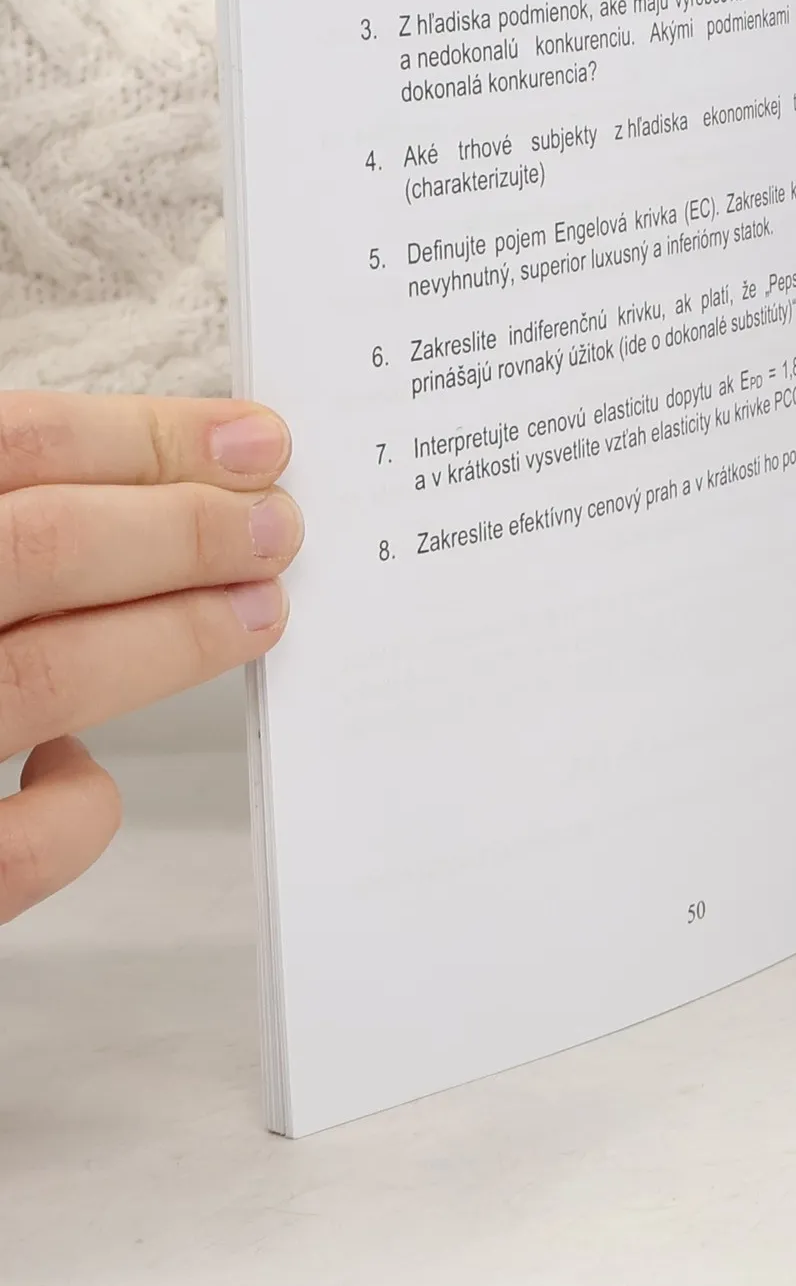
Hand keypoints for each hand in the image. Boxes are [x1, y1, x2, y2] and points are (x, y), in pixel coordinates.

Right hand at [0, 393, 299, 922]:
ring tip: (253, 611)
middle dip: (186, 531)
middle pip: (44, 546)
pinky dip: (73, 809)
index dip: (143, 437)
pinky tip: (84, 770)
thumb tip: (110, 474)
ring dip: (170, 639)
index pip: (10, 445)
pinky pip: (8, 849)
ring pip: (43, 676)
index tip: (251, 441)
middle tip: (279, 526)